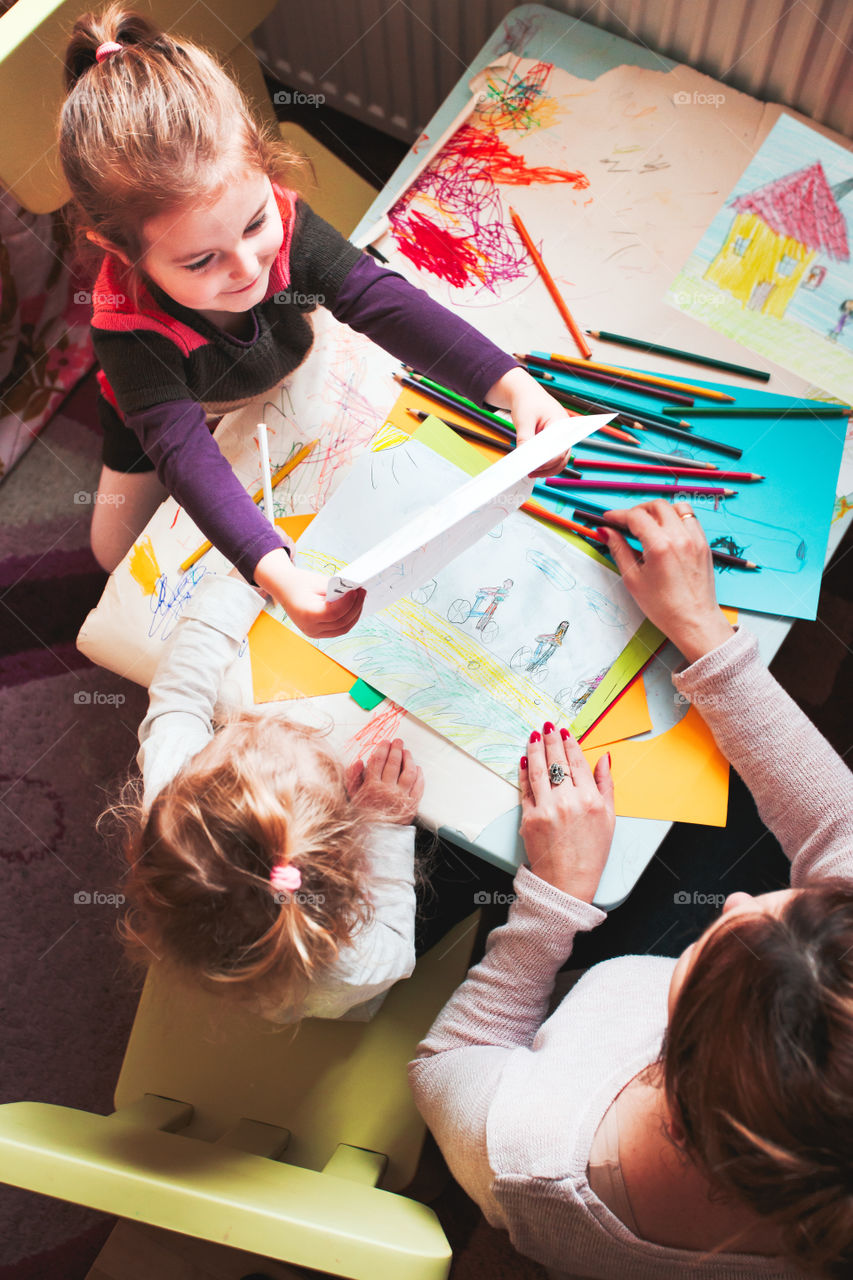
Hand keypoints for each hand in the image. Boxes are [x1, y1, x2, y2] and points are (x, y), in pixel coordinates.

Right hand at [254, 548, 364, 637]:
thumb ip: (337, 590)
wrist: (284, 588)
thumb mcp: (319, 582)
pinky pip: (338, 629)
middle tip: (362, 592)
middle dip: (355, 607)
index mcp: (307, 614)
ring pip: (342, 629)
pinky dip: (348, 619)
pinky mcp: (317, 633)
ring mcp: (313, 633)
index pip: (333, 613)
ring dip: (354, 615)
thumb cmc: (301, 582)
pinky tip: (354, 607)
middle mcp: (310, 628)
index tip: (356, 591)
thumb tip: (356, 593)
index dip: (348, 603)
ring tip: (361, 599)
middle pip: (341, 623)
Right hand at [346, 738, 423, 823]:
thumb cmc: (363, 816)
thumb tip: (359, 762)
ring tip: (407, 752)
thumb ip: (353, 778)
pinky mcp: (412, 805)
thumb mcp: (352, 797)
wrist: (376, 838)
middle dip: (396, 749)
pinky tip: (417, 768)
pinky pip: (419, 786)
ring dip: (408, 759)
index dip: (382, 749)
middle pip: (393, 764)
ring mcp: (401, 798)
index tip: (385, 743)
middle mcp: (387, 791)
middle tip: (398, 742)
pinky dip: (419, 775)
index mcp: (371, 787)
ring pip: (408, 772)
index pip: (378, 761)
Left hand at [485, 366, 572, 476]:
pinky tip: (532, 468)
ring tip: (530, 473)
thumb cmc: (528, 403)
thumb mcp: (524, 420)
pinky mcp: (555, 443)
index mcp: (562, 423)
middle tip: (530, 472)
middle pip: (562, 457)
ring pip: (559, 461)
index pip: (559, 447)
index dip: (547, 460)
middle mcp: (565, 432)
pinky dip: (544, 465)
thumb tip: (523, 459)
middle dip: (547, 467)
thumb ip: (524, 438)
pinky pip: (553, 458)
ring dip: (547, 469)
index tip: (533, 467)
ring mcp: (562, 438)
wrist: (527, 394)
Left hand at [519, 722, 613, 902]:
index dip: (570, 744)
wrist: (567, 882)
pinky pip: (525, 789)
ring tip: (534, 736)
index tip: (565, 732)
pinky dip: (524, 772)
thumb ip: (606, 785)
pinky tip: (525, 760)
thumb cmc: (591, 853)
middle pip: (557, 761)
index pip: (578, 762)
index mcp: (590, 800)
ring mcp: (546, 809)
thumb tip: (604, 758)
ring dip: (535, 749)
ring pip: (539, 770)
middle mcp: (568, 801)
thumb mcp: (609, 819)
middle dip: (551, 740)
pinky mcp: (529, 818)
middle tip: (547, 727)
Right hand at [599, 501, 734, 663]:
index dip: (618, 515)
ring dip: (660, 511)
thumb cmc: (664, 607)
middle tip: (626, 522)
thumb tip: (606, 532)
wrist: (694, 621)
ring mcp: (695, 539)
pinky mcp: (704, 544)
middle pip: (657, 506)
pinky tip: (667, 532)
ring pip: (677, 507)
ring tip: (649, 524)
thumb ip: (619, 550)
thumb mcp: (633, 579)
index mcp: (660, 546)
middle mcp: (680, 537)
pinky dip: (677, 519)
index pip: (636, 516)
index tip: (609, 519)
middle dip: (638, 509)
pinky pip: (691, 519)